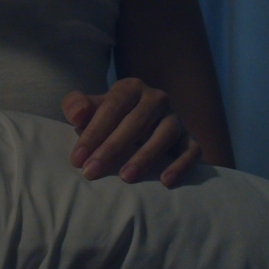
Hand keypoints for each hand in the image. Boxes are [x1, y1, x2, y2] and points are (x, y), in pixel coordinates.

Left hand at [61, 77, 202, 187]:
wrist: (137, 127)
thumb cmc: (108, 119)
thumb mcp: (89, 109)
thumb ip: (76, 105)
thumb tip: (77, 115)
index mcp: (131, 88)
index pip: (112, 107)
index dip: (93, 132)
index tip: (77, 159)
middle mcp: (156, 98)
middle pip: (136, 121)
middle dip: (111, 148)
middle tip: (91, 172)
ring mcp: (175, 118)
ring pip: (166, 133)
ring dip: (145, 156)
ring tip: (125, 177)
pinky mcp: (189, 139)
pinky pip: (192, 150)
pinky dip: (181, 165)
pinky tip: (165, 181)